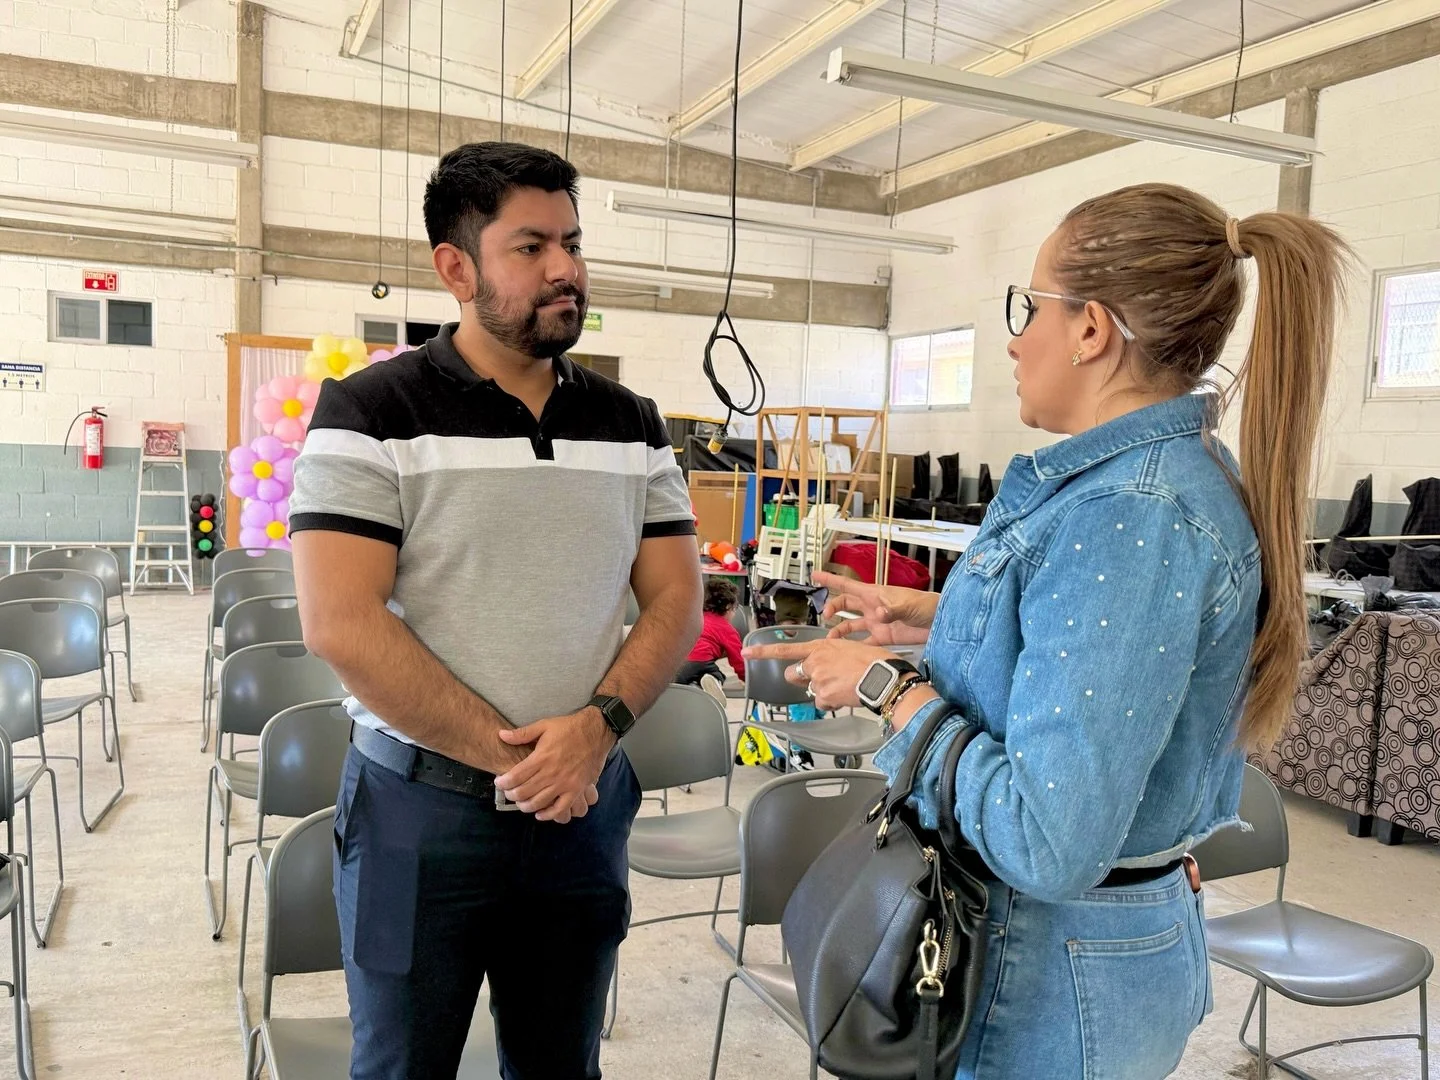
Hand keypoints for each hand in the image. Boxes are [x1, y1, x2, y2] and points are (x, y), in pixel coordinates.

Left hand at [494, 709, 614, 821]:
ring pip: (539, 802)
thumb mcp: (544, 725)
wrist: (596, 731)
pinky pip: (561, 808)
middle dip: (512, 795)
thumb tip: (501, 735)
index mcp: (542, 757)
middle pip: (524, 791)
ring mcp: (565, 783)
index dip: (504, 783)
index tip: (499, 783)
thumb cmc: (569, 727)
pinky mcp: (577, 789)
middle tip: (508, 793)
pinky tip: (540, 814)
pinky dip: (548, 814)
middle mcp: (552, 773)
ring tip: (521, 803)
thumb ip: (522, 733)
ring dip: (525, 806)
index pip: (516, 776)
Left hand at [742, 636, 897, 711]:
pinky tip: (847, 695)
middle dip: (801, 679)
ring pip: (811, 691)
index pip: (785, 650)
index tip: (747, 653)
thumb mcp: (850, 647)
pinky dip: (832, 703)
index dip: (763, 653)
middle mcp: (815, 662)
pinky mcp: (824, 697)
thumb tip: (826, 664)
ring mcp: (818, 680)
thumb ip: (831, 654)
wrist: (884, 677)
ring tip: (844, 686)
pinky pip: (823, 704)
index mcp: (821, 646)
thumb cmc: (875, 661)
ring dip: (823, 692)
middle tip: (819, 679)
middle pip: (793, 675)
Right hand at [812, 570, 933, 645]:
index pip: (847, 585)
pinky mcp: (884, 637)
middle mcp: (872, 607)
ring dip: (839, 631)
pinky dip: (855, 646)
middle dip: (832, 608)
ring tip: (830, 639)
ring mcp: (877, 622)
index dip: (830, 579)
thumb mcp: (908, 605)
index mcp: (874, 594)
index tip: (815, 574)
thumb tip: (878, 614)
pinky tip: (847, 652)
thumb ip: (892, 610)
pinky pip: (864, 642)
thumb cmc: (926, 605)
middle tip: (824, 615)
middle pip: (845, 604)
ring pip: (851, 625)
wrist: (940, 622)